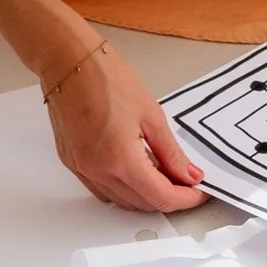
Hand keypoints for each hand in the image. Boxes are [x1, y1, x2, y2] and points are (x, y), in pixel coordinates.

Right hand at [42, 37, 205, 214]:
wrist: (67, 62)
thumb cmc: (105, 78)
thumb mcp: (151, 115)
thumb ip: (171, 153)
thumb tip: (189, 175)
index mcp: (121, 159)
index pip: (161, 197)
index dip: (185, 199)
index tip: (198, 191)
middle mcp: (98, 171)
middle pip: (141, 204)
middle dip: (168, 197)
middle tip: (186, 181)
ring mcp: (82, 169)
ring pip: (122, 201)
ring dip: (145, 195)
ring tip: (162, 174)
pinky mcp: (72, 162)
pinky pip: (102, 189)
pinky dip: (123, 188)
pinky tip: (135, 170)